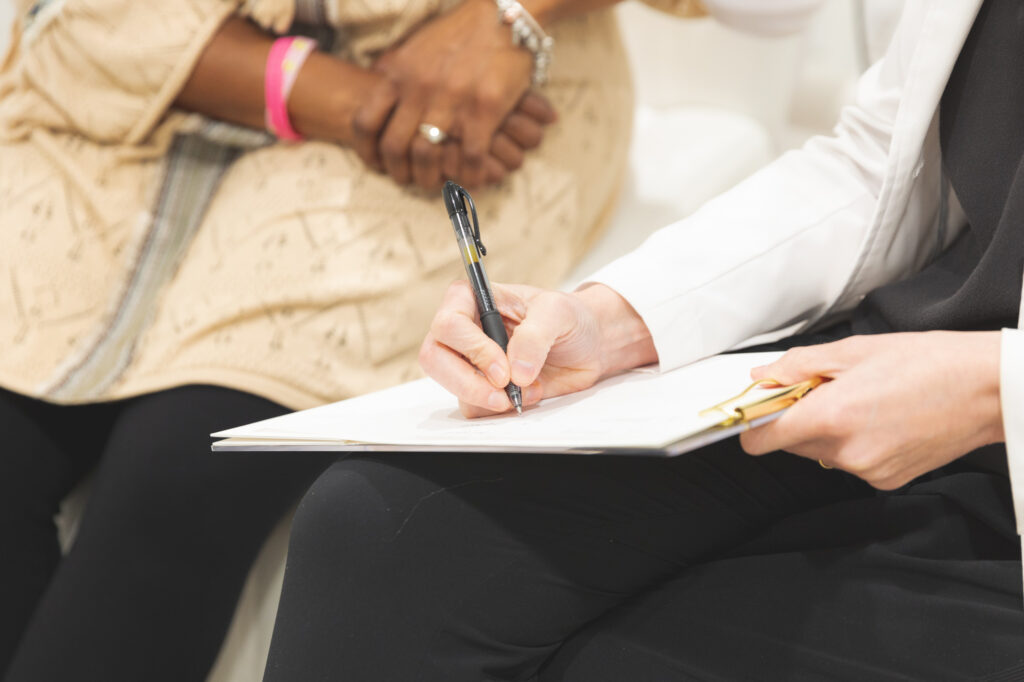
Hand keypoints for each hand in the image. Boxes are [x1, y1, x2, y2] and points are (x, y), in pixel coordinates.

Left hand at [356, 0, 538, 187]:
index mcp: (400, 75)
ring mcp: (452, 101)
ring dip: (431, 178)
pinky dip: (469, 175)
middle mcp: (420, 89)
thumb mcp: (417, 46)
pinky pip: (471, 157)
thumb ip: (397, 68)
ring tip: (437, 182)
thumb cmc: (461, 32)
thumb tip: (376, 80)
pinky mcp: (485, 110)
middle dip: (399, 172)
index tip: (376, 164)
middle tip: (408, 179)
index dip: (367, 151)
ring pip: (428, 156)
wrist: (504, 15)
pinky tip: (471, 178)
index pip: (366, 122)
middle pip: (395, 147)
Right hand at [419, 282, 656, 416]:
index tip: (502, 369)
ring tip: (525, 389)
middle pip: (435, 358)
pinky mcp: (480, 387)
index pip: (449, 323)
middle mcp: (464, 330)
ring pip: (451, 387)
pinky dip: (499, 408)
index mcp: (473, 299)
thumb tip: (515, 371)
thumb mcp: (558, 312)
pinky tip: (526, 394)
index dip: (472, 349)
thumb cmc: (568, 317)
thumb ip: (535, 336)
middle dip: (467, 382)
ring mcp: (469, 361)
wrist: (588, 346)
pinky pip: (473, 407)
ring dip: (487, 398)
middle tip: (503, 393)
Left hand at [739, 332, 1004, 489]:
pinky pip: (851, 462)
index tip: (756, 410)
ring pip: (821, 453)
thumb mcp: (853, 351)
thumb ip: (798, 367)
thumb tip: (761, 377)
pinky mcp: (887, 481)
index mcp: (831, 417)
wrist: (987, 390)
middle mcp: (846, 452)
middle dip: (797, 420)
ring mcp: (868, 471)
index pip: (762, 439)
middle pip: (791, 445)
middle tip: (823, 390)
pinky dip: (854, 443)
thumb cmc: (928, 362)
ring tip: (861, 401)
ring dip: (827, 431)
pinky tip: (880, 420)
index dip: (752, 424)